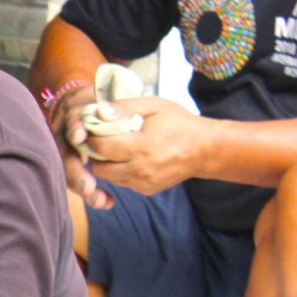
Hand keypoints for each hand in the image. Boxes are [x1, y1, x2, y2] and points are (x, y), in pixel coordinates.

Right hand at [48, 84, 114, 208]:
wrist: (83, 105)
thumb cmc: (100, 100)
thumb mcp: (105, 96)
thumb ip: (110, 105)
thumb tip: (105, 112)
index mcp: (72, 114)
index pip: (70, 121)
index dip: (73, 128)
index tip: (79, 137)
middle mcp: (62, 135)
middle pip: (63, 154)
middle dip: (74, 172)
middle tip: (88, 187)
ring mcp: (64, 150)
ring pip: (67, 171)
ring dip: (82, 186)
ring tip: (100, 200)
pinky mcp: (71, 164)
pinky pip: (77, 180)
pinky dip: (92, 193)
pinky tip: (107, 202)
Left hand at [83, 97, 213, 196]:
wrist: (205, 150)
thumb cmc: (179, 123)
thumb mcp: (155, 106)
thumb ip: (125, 107)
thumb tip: (98, 112)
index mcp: (141, 146)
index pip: (101, 147)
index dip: (91, 138)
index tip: (92, 130)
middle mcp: (139, 169)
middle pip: (99, 167)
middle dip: (95, 154)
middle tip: (99, 141)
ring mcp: (143, 183)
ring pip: (108, 178)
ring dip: (105, 164)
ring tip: (113, 149)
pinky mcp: (146, 190)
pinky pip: (122, 183)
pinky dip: (119, 172)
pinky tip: (128, 159)